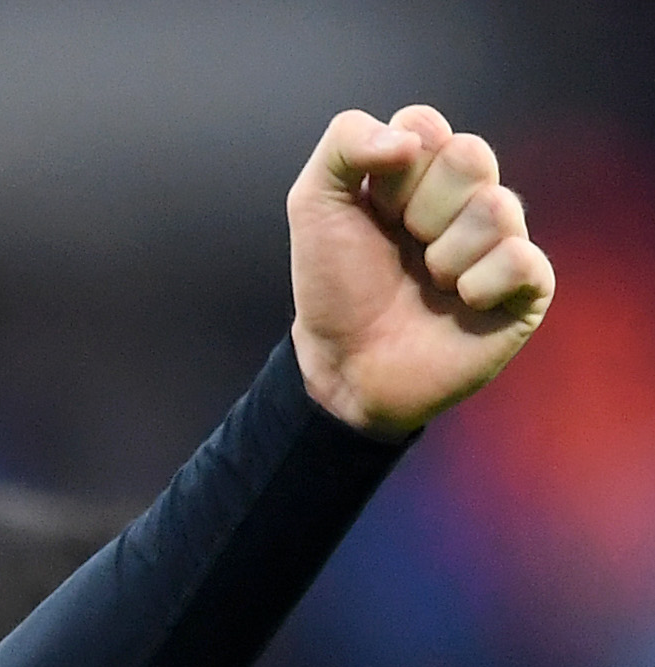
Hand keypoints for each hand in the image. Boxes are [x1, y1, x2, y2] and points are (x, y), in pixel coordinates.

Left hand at [288, 106, 552, 435]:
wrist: (344, 364)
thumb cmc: (334, 286)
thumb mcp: (314, 205)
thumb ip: (344, 144)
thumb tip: (407, 138)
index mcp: (423, 171)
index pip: (424, 125)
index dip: (390, 173)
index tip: (372, 211)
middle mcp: (468, 197)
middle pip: (470, 155)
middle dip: (420, 208)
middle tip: (403, 245)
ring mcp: (502, 239)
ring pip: (497, 207)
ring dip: (444, 255)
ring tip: (428, 282)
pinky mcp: (527, 287)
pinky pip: (521, 259)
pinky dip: (479, 285)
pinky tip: (461, 303)